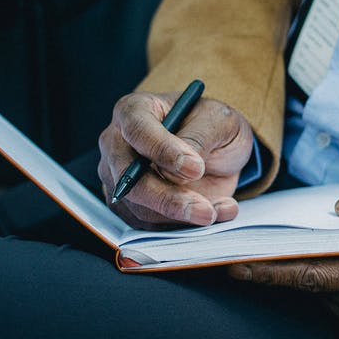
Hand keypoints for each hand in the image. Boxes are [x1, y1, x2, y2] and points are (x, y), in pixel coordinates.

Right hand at [98, 91, 253, 228]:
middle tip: (204, 209)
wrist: (219, 151)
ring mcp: (120, 179)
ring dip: (182, 216)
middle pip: (129, 178)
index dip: (163, 151)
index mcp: (135, 111)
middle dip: (168, 198)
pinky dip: (186, 226)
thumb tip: (179, 171)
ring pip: (139, 208)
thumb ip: (199, 138)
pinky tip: (217, 212)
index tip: (194, 168)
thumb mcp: (219, 120)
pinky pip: (152, 226)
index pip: (138, 131)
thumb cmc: (214, 125)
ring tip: (220, 209)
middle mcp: (118, 145)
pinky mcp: (132, 207)